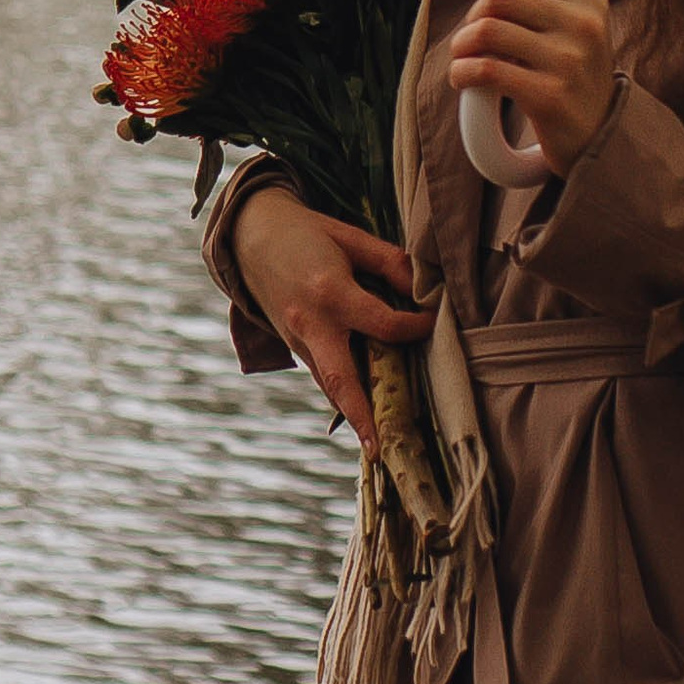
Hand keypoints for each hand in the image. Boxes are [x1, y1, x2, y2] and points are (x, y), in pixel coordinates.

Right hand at [230, 184, 429, 451]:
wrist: (251, 238)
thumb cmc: (308, 234)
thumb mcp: (352, 237)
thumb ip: (391, 262)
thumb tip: (424, 291)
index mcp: (330, 292)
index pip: (384, 324)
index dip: (415, 326)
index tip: (432, 322)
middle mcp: (311, 324)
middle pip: (340, 379)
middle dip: (360, 415)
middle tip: (379, 449)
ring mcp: (297, 339)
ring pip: (329, 384)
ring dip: (352, 413)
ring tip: (377, 445)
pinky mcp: (293, 345)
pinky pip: (321, 374)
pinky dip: (341, 392)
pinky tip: (362, 409)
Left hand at [447, 0, 617, 177]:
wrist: (598, 134)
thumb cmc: (575, 72)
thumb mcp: (569, 21)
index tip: (490, 13)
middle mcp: (584, 25)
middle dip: (473, 17)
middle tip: (471, 41)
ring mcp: (569, 61)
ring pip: (487, 31)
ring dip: (461, 47)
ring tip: (463, 59)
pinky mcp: (549, 96)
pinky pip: (486, 70)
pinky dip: (463, 73)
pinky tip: (463, 79)